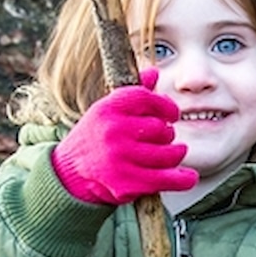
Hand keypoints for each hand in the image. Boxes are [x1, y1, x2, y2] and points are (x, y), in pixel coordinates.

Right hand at [50, 79, 195, 205]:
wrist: (68, 176)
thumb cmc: (93, 139)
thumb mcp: (106, 111)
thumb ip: (132, 93)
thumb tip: (154, 72)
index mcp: (108, 109)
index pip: (147, 98)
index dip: (166, 105)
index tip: (173, 114)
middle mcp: (113, 132)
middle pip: (162, 128)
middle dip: (167, 134)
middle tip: (162, 139)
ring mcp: (121, 159)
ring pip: (168, 154)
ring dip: (176, 154)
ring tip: (172, 154)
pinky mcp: (127, 184)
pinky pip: (167, 179)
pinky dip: (182, 179)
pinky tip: (187, 177)